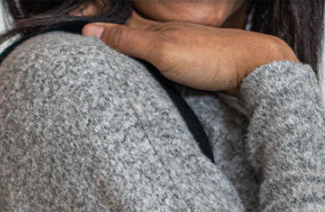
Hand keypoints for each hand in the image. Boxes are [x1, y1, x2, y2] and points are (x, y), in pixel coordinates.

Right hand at [79, 9, 297, 96]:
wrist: (252, 68)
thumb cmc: (210, 58)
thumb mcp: (163, 50)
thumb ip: (128, 41)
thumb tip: (90, 30)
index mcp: (154, 29)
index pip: (116, 25)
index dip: (95, 28)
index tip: (71, 34)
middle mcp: (163, 36)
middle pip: (127, 36)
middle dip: (106, 38)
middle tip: (80, 45)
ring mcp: (176, 51)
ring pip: (141, 50)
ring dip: (123, 52)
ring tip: (100, 58)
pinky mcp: (187, 66)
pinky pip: (156, 63)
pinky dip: (142, 65)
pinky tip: (139, 73)